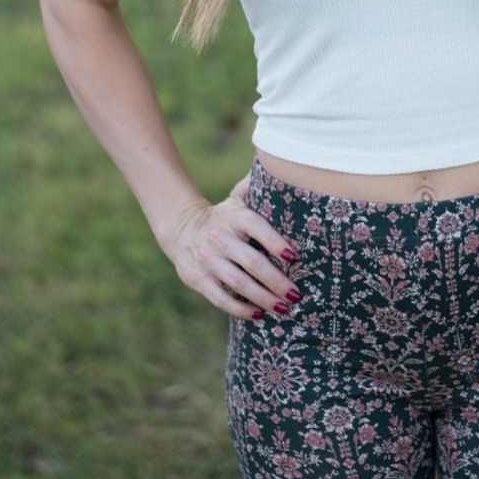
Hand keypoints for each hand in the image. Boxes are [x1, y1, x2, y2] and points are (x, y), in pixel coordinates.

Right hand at [156, 184, 300, 321]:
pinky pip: (221, 298)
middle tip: (296, 294)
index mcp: (234, 217)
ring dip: (263, 298)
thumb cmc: (223, 216)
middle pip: (252, 262)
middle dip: (276, 280)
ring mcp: (208, 260)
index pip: (258, 228)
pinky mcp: (198, 279)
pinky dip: (241, 308)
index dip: (276, 242)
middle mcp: (221, 238)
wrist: (182, 227)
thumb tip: (281, 164)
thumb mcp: (236, 199)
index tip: (295, 256)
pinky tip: (259, 313)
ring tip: (283, 308)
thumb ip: (255, 189)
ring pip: (239, 283)